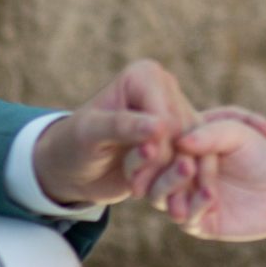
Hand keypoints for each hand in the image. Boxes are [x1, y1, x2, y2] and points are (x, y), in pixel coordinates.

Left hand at [32, 59, 195, 206]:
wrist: (73, 168)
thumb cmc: (74, 144)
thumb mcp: (88, 134)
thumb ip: (121, 127)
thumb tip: (159, 126)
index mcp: (146, 75)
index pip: (168, 117)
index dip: (155, 150)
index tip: (133, 175)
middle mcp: (167, 88)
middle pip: (183, 134)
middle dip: (160, 166)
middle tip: (135, 186)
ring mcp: (177, 113)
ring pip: (191, 150)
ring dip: (166, 177)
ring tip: (138, 186)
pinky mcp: (181, 138)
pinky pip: (192, 162)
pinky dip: (173, 182)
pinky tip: (152, 190)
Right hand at [152, 118, 265, 240]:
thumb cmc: (261, 154)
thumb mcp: (238, 133)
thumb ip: (211, 133)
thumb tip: (181, 141)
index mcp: (182, 149)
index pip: (157, 144)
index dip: (154, 139)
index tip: (156, 131)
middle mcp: (178, 175)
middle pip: (150, 171)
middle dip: (154, 163)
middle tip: (169, 149)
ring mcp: (185, 199)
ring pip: (161, 195)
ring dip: (171, 182)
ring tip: (190, 168)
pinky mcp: (198, 222)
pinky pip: (186, 217)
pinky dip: (194, 204)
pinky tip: (210, 194)